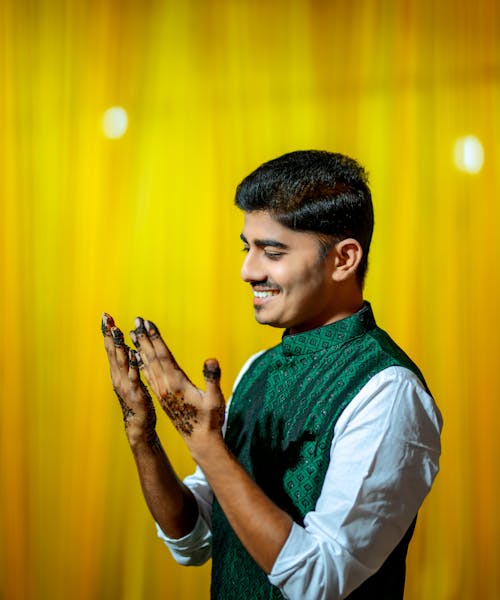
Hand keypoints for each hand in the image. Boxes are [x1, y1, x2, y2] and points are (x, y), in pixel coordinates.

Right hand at [102, 313, 157, 446]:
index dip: (108, 332)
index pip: (111, 348)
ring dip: (118, 346)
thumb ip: (127, 364)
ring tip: (117, 331)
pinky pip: (135, 377)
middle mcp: (118, 377)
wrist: (138, 424)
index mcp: (117, 372)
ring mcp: (126, 385)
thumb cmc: (136, 400)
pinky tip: (134, 354)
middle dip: (109, 334)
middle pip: (112, 352)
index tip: (105, 316)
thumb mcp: (130, 379)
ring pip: (121, 362)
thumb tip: (127, 347)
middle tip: (106, 318)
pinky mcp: (136, 394)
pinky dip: (133, 365)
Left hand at [129, 317, 225, 453]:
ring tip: (133, 334)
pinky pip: (148, 376)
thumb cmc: (210, 419)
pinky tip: (138, 358)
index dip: (155, 338)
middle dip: (144, 338)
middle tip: (136, 320)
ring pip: (147, 365)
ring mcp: (161, 392)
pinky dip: (142, 363)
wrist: (199, 440)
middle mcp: (164, 386)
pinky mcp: (161, 397)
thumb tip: (211, 360)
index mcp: (176, 383)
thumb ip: (213, 379)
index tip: (148, 323)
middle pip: (151, 357)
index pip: (163, 355)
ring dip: (140, 348)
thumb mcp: (215, 399)